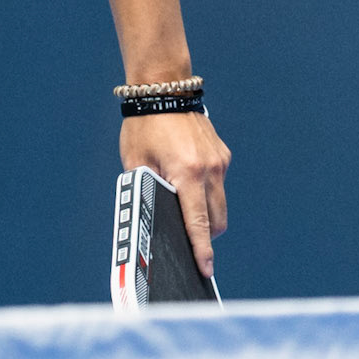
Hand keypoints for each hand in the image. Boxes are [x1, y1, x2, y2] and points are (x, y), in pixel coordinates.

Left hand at [120, 110, 229, 277]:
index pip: (198, 222)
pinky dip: (207, 195)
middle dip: (205, 237)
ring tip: (186, 218)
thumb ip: (147, 189)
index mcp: (186, 173)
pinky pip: (218, 185)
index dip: (202, 249)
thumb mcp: (136, 162)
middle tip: (189, 247)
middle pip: (216, 220)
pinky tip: (188, 188)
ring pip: (220, 205)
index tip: (206, 269)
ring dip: (207, 217)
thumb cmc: (142, 127)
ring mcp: (219, 162)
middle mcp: (209, 170)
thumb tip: (154, 218)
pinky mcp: (222, 155)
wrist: (164, 88)